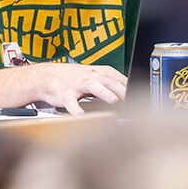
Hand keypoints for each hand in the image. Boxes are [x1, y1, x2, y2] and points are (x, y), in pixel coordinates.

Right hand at [0, 63, 126, 115]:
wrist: (44, 77)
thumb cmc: (72, 79)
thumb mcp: (92, 77)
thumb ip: (109, 84)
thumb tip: (129, 93)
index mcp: (98, 72)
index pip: (118, 77)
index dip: (130, 84)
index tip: (142, 93)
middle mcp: (89, 76)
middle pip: (109, 81)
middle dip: (122, 89)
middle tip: (134, 98)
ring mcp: (77, 84)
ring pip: (93, 86)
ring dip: (104, 92)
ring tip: (113, 100)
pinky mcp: (64, 94)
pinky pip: (71, 102)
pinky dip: (76, 109)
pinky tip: (80, 115)